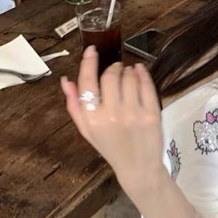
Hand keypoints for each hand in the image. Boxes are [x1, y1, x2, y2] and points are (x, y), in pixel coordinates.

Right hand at [61, 46, 165, 199]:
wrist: (137, 167)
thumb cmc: (109, 146)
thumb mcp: (86, 129)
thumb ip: (74, 105)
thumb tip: (65, 80)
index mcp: (91, 119)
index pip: (87, 82)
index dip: (89, 62)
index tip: (92, 50)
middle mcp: (111, 115)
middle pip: (110, 76)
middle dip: (113, 68)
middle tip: (116, 69)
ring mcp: (133, 114)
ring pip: (129, 77)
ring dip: (128, 71)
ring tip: (127, 75)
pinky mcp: (152, 114)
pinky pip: (146, 84)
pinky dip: (142, 73)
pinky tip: (139, 72)